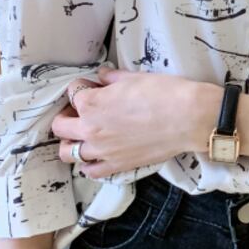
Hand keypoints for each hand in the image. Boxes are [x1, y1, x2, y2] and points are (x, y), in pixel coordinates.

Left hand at [51, 68, 220, 178]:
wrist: (187, 118)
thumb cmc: (164, 93)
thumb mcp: (134, 78)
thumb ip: (112, 79)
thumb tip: (104, 77)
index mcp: (91, 103)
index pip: (72, 92)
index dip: (83, 87)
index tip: (93, 87)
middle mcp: (90, 129)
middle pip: (60, 126)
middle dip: (67, 115)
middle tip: (81, 112)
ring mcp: (102, 150)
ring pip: (68, 153)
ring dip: (71, 142)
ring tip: (84, 136)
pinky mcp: (117, 165)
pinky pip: (91, 171)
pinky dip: (88, 164)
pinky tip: (97, 156)